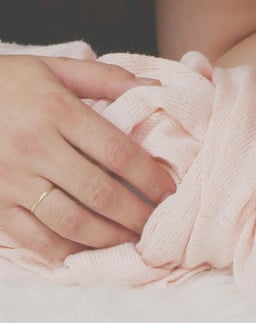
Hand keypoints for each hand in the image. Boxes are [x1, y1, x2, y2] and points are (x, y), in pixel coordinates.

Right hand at [0, 55, 175, 260]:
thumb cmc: (6, 84)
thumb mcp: (53, 68)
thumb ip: (104, 78)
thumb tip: (154, 88)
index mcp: (56, 110)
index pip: (118, 153)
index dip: (150, 178)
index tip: (169, 192)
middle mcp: (35, 146)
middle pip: (101, 193)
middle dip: (138, 214)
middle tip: (158, 224)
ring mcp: (11, 179)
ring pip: (72, 222)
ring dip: (110, 237)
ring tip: (132, 239)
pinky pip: (36, 238)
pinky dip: (68, 251)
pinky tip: (90, 251)